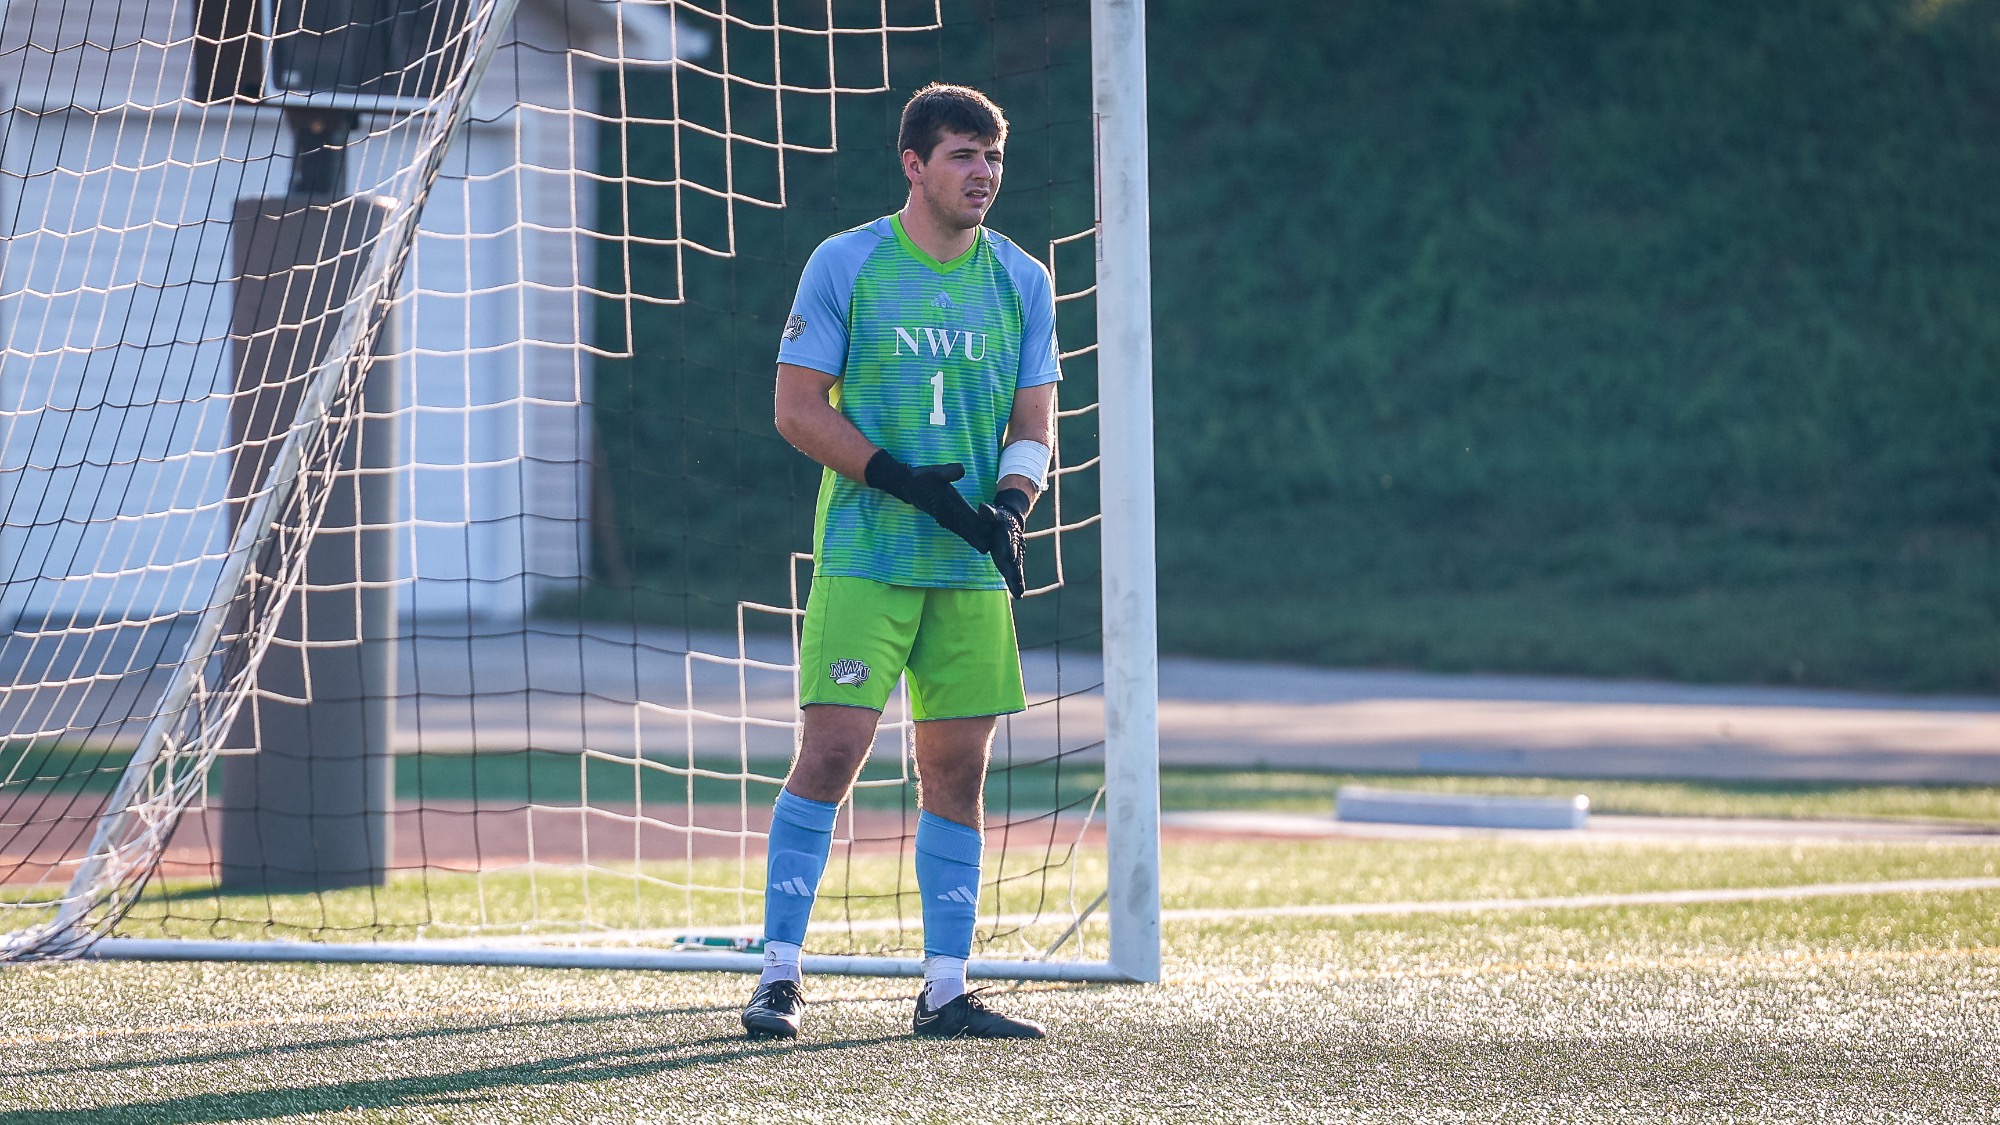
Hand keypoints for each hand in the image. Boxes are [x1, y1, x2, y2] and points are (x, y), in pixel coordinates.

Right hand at [863, 451, 988, 548]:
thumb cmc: (923, 477)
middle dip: (981, 538)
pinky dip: (970, 536)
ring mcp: (946, 519)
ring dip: (977, 539)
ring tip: (990, 547)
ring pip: (964, 533)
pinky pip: (960, 531)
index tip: (993, 532)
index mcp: (949, 504)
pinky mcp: (945, 520)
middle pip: (968, 530)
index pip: (968, 517)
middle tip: (996, 547)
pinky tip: (978, 541)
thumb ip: (949, 471)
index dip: (980, 525)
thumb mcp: (936, 471)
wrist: (908, 486)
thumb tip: (961, 469)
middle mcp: (948, 515)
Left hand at [980, 488, 1030, 597]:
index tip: (1009, 557)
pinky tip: (1019, 595)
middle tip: (1015, 580)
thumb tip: (982, 509)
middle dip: (1014, 570)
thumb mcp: (993, 513)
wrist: (1012, 521)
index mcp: (1007, 533)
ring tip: (1018, 593)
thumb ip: (988, 513)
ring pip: (1016, 569)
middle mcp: (1013, 546)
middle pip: (1014, 559)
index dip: (1008, 548)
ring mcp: (1014, 555)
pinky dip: (1017, 584)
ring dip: (1017, 581)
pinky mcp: (1012, 562)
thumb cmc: (998, 517)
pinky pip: (1015, 574)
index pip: (1007, 541)